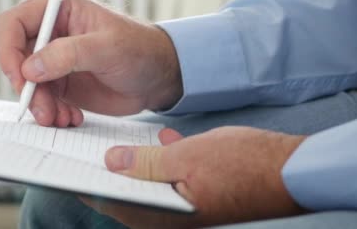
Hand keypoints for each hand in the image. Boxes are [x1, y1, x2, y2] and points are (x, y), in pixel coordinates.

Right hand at [0, 0, 182, 126]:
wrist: (159, 77)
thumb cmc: (140, 49)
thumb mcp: (107, 47)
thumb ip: (68, 54)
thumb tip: (30, 67)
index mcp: (59, 10)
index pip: (14, 22)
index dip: (8, 48)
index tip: (18, 75)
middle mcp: (51, 34)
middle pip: (15, 57)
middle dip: (25, 86)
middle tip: (41, 107)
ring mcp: (54, 60)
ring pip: (27, 84)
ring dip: (39, 105)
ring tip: (60, 117)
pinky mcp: (60, 84)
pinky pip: (42, 100)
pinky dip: (51, 112)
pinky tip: (70, 117)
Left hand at [83, 127, 305, 227]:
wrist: (291, 171)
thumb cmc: (245, 167)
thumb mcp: (188, 158)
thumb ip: (146, 162)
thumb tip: (111, 162)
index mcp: (164, 215)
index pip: (110, 203)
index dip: (85, 183)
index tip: (65, 163)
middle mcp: (171, 216)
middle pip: (125, 194)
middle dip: (106, 170)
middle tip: (86, 145)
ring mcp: (185, 205)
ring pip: (147, 183)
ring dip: (134, 162)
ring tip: (118, 140)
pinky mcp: (198, 192)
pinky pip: (169, 177)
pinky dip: (161, 159)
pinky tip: (165, 139)